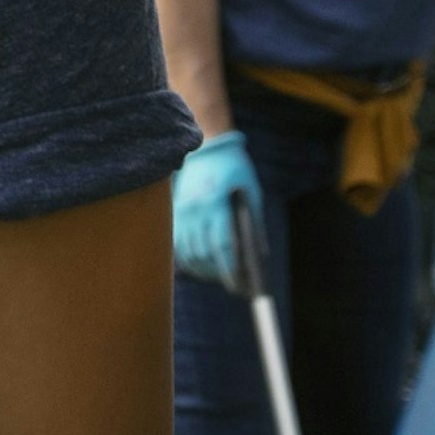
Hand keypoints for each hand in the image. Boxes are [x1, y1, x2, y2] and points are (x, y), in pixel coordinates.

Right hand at [170, 131, 260, 290]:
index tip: (240, 287)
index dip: (232, 270)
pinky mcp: (175, 211)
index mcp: (217, 204)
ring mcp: (182, 211)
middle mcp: (196, 209)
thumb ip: (255, 225)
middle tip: (231, 284)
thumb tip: (259, 257)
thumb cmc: (235, 170)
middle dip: (217, 274)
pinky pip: (177, 244)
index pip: (224, 247)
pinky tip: (199, 265)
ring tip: (216, 276)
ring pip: (188, 252)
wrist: (207, 147)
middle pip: (203, 254)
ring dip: (202, 269)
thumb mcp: (252, 193)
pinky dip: (187, 258)